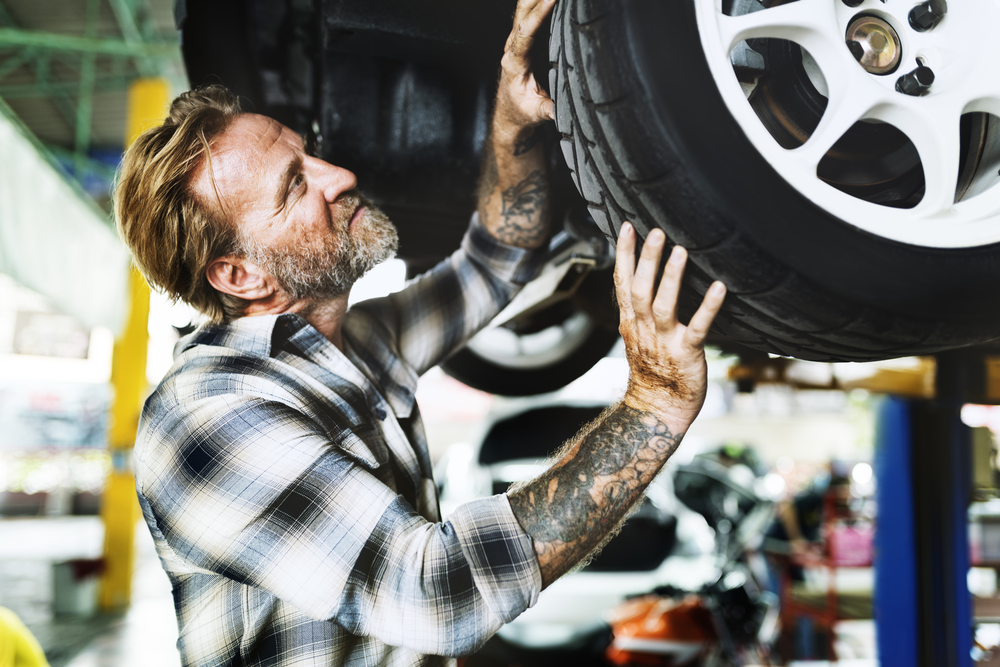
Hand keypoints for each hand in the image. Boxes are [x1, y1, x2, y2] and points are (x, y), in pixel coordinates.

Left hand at [495, 0, 556, 138]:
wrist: (510, 112)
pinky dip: (542, 1)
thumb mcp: (535, 113)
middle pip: (523, 9)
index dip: (540, 13)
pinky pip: (532, 13)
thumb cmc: (520, 110)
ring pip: (526, 6)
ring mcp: (517, 39)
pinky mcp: (525, 38)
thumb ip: (547, 109)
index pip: (526, 30)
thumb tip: (559, 109)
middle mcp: (513, 46)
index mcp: (514, 61)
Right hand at [615, 222, 725, 425]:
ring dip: (671, 277)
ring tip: (681, 251)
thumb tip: (639, 279)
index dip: (624, 254)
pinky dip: (708, 308)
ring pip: (663, 305)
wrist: (657, 408)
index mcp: (630, 321)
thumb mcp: (636, 335)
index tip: (627, 227)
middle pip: (640, 289)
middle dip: (645, 259)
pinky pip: (697, 328)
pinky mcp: (686, 353)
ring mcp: (663, 341)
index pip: (622, 282)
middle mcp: (643, 328)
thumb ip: (638, 308)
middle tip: (654, 231)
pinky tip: (719, 288)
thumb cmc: (652, 370)